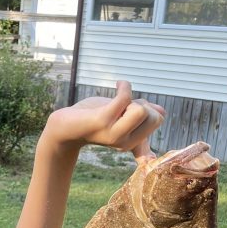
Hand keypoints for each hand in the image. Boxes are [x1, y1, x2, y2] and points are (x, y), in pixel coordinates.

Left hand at [44, 79, 163, 155]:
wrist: (65, 125)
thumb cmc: (93, 118)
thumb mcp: (121, 116)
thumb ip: (141, 117)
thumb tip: (162, 112)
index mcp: (132, 143)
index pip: (158, 119)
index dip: (147, 107)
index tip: (129, 108)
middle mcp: (125, 143)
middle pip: (153, 115)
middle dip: (140, 102)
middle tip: (121, 104)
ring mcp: (114, 134)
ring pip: (141, 110)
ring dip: (130, 98)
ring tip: (116, 101)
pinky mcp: (103, 121)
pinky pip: (125, 98)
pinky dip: (124, 85)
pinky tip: (119, 83)